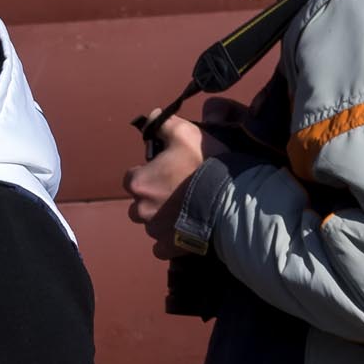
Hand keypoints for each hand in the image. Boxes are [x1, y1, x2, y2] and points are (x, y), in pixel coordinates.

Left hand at [124, 111, 209, 258]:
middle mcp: (139, 209)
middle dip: (154, 197)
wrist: (231, 199)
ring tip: (188, 207)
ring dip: (163, 217)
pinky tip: (185, 228)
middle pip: (139, 202)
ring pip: (151, 223)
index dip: (149, 172)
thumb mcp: (187, 135)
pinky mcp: (167, 247)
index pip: (131, 177)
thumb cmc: (207, 164)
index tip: (167, 171)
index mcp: (137, 183)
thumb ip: (164, 124)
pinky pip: (161, 246)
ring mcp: (153, 231)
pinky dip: (170, 239)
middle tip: (179, 190)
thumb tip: (150, 116)